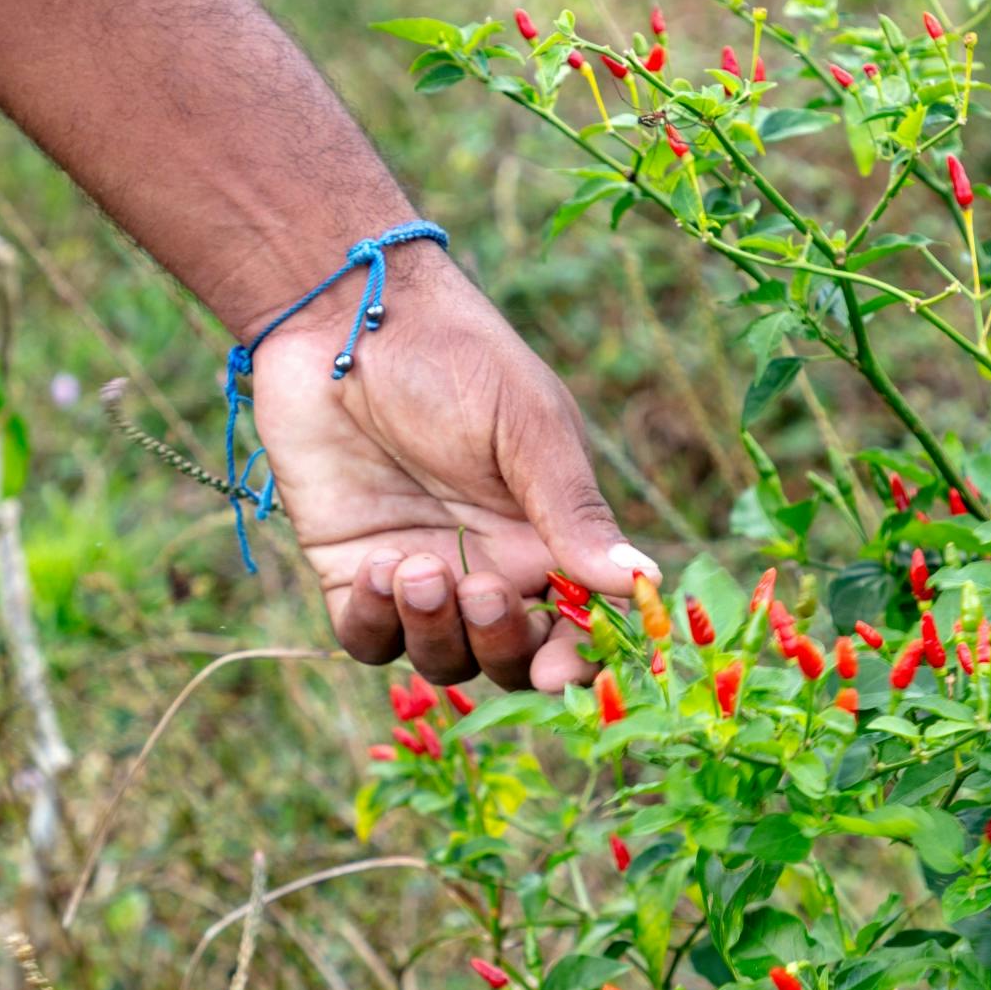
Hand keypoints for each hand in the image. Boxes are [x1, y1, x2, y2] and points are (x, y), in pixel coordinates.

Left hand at [250, 254, 656, 690]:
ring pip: (439, 660)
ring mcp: (419, 576)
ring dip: (433, 631)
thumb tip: (644, 582)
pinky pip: (369, 640)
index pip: (574, 629)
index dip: (573, 664)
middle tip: (478, 590)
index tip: (561, 670)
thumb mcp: (528, 428)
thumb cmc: (455, 357)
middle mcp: (487, 568)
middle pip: (507, 661)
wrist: (346, 320)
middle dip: (499, 645)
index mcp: (546, 540)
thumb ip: (575, 512)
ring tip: (413, 567)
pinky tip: (375, 567)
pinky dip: (375, 624)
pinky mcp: (352, 573)